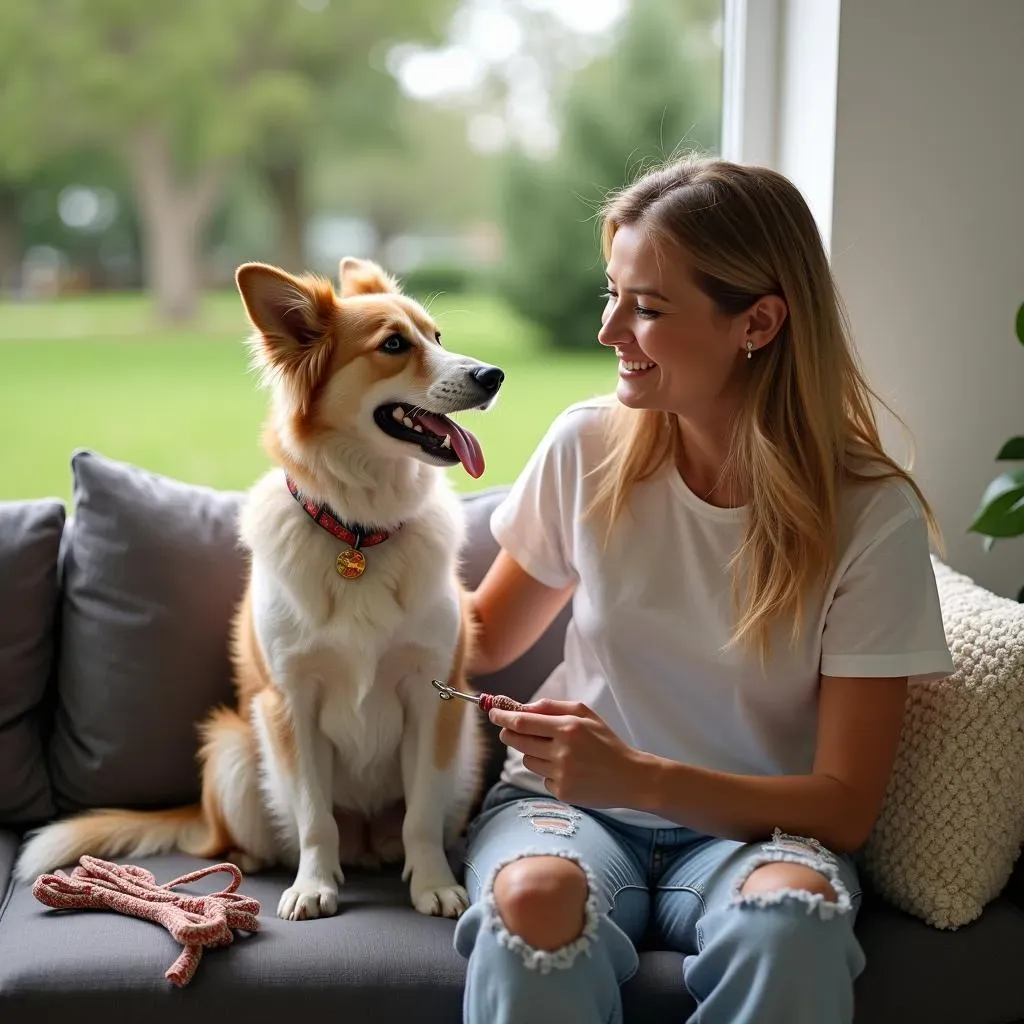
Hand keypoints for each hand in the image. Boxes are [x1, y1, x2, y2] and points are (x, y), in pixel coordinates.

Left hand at [489, 699, 647, 806]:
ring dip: (533, 753)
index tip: (493, 712)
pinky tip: (569, 770)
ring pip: (528, 760)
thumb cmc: (606, 741)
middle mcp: (562, 751)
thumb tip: (520, 707)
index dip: (503, 717)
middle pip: (517, 741)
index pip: (522, 722)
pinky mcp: (562, 792)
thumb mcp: (585, 715)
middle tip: (509, 730)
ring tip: (555, 752)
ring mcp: (561, 774)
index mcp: (568, 728)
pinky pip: (542, 778)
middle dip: (508, 734)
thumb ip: (551, 707)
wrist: (630, 777)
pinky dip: (549, 772)